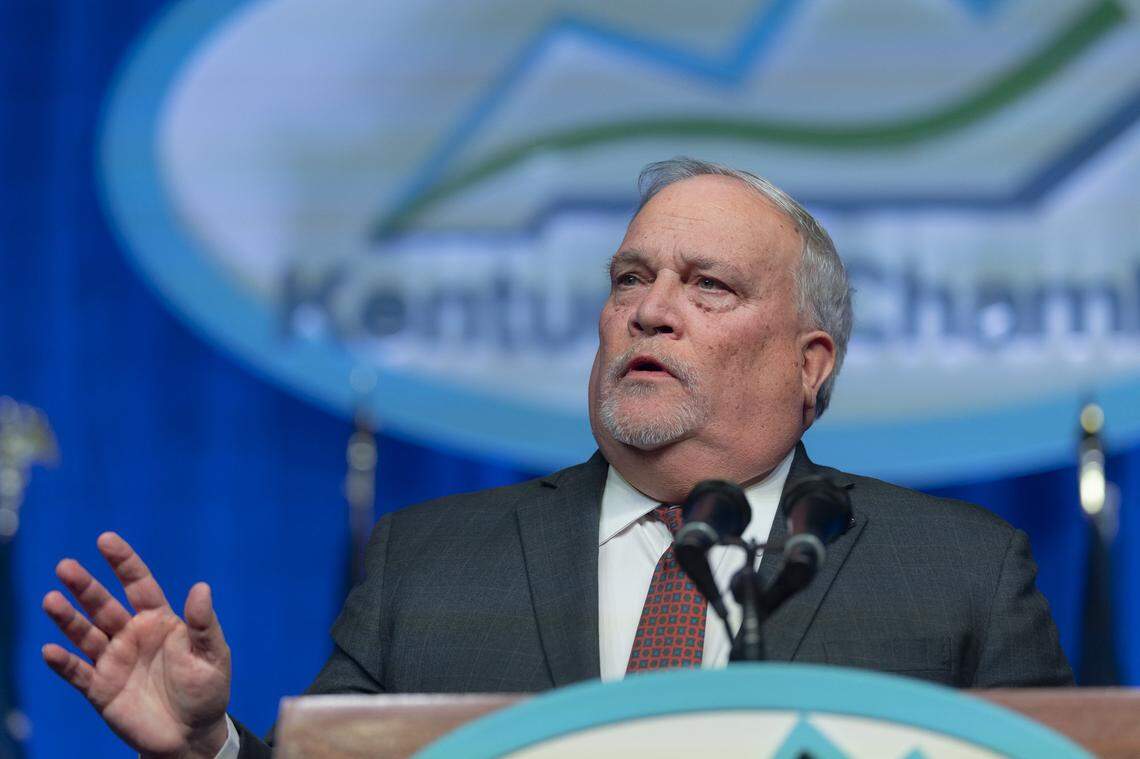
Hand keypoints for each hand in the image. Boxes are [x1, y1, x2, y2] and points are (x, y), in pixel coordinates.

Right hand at [41, 532, 230, 758]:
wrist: (191, 735)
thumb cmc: (206, 690)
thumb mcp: (213, 655)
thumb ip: (204, 624)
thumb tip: (201, 587)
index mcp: (159, 620)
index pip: (138, 584)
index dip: (123, 562)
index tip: (105, 540)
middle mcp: (132, 635)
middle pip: (103, 605)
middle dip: (85, 586)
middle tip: (66, 567)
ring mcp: (113, 661)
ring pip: (85, 634)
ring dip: (68, 619)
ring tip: (51, 600)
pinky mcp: (100, 689)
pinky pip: (77, 673)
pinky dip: (63, 663)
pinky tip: (50, 650)